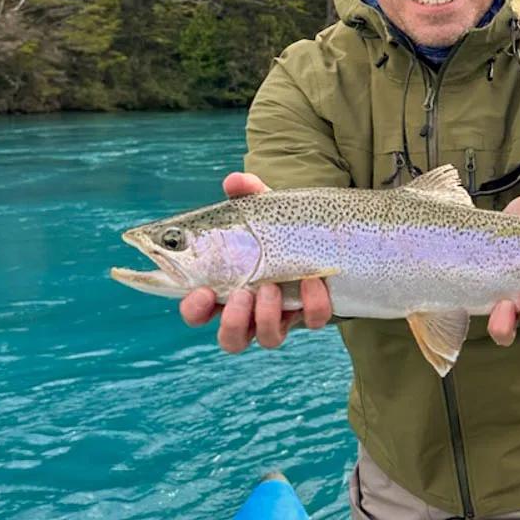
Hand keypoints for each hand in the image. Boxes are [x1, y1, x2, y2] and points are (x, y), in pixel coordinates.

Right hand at [177, 172, 333, 352]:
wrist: (325, 234)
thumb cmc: (279, 227)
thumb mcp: (263, 209)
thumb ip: (247, 194)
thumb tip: (234, 181)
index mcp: (227, 287)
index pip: (198, 311)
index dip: (194, 309)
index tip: (201, 292)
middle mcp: (253, 310)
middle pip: (231, 339)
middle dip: (232, 322)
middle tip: (241, 294)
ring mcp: (284, 314)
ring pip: (268, 339)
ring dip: (266, 316)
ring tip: (271, 287)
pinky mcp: (313, 312)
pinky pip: (312, 319)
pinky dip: (312, 303)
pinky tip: (312, 280)